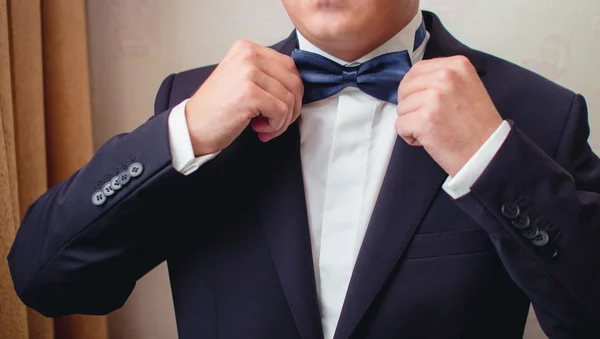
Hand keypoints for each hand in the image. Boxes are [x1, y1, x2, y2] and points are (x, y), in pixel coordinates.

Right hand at [185, 40, 303, 155]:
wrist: (193, 127)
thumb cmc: (217, 109)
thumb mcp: (241, 80)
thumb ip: (266, 76)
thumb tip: (295, 88)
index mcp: (247, 49)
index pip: (289, 67)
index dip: (291, 92)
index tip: (279, 108)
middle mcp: (249, 55)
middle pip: (293, 81)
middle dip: (291, 108)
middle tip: (276, 122)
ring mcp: (249, 73)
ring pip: (289, 99)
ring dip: (282, 120)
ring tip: (265, 127)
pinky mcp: (250, 93)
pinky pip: (281, 111)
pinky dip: (275, 126)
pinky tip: (259, 129)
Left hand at [396, 56, 502, 175]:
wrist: (488, 152)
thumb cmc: (477, 125)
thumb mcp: (467, 87)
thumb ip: (442, 79)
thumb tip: (413, 82)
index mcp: (457, 66)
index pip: (417, 70)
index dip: (414, 89)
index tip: (424, 102)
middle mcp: (446, 77)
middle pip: (406, 88)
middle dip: (411, 106)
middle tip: (430, 119)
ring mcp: (434, 98)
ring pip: (401, 108)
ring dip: (412, 122)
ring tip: (434, 129)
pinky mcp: (424, 120)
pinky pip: (400, 126)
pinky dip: (410, 137)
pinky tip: (428, 140)